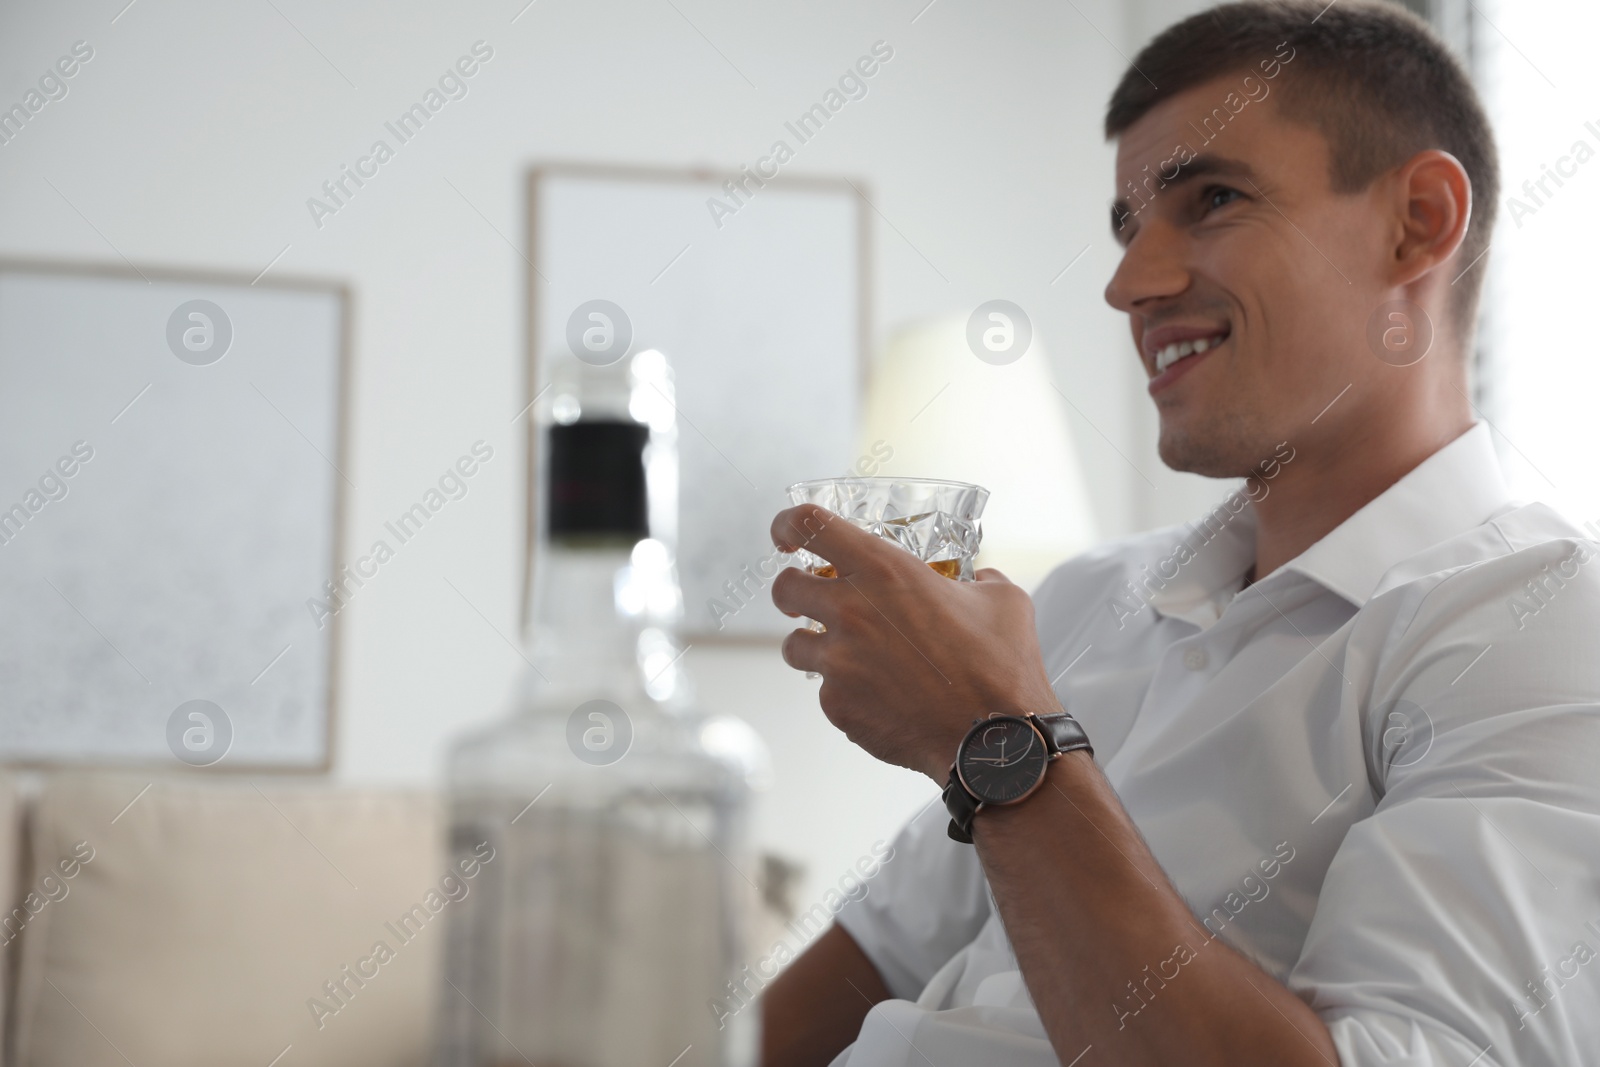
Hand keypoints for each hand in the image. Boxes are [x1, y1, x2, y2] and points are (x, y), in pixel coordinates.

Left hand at [769, 504, 1061, 780]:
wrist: (994, 739)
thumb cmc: (1000, 668)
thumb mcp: (1003, 601)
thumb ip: (980, 581)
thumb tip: (979, 581)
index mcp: (885, 571)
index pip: (810, 525)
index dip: (789, 525)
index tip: (787, 535)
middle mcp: (851, 611)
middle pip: (784, 588)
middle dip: (794, 592)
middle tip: (813, 601)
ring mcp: (838, 662)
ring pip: (793, 645)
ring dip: (815, 646)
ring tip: (852, 657)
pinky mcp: (837, 705)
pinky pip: (825, 691)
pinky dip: (845, 692)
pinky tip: (880, 696)